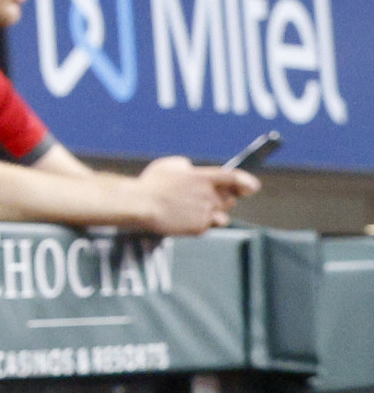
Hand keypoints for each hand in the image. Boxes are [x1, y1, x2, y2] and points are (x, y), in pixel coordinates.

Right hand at [129, 154, 258, 236]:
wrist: (141, 205)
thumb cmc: (151, 184)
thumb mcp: (169, 165)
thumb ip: (186, 166)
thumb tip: (190, 169)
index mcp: (204, 178)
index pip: (235, 179)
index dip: (247, 183)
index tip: (252, 187)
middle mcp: (209, 195)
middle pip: (230, 199)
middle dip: (222, 199)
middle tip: (204, 198)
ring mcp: (205, 213)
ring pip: (222, 215)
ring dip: (214, 213)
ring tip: (193, 210)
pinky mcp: (199, 228)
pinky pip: (207, 226)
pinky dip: (199, 224)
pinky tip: (183, 219)